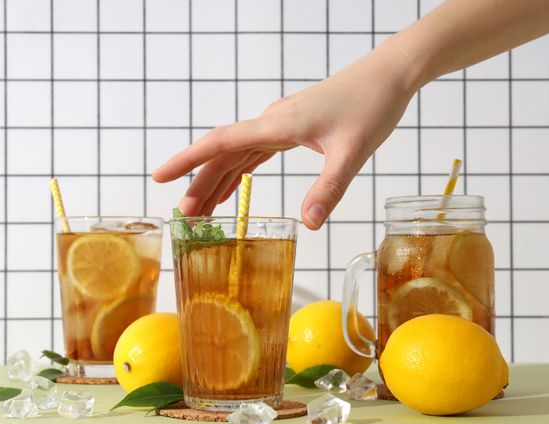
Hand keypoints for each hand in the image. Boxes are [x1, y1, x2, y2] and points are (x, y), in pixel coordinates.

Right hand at [152, 42, 416, 229]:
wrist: (388, 75)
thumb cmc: (372, 105)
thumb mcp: (353, 152)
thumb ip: (330, 187)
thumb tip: (307, 224)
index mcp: (278, 125)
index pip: (220, 143)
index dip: (187, 161)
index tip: (160, 177)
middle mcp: (271, 122)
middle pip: (222, 154)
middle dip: (199, 183)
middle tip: (184, 217)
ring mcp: (279, 124)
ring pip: (236, 154)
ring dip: (216, 180)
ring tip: (200, 210)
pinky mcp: (291, 128)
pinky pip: (254, 152)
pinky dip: (237, 171)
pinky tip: (230, 188)